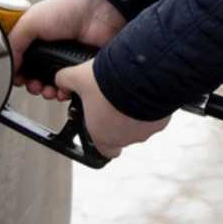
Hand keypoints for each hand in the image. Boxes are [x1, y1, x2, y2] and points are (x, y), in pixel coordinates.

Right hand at [8, 0, 125, 100]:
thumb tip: (8, 66)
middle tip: (33, 85)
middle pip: (34, 77)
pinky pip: (69, 87)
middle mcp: (48, 51)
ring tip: (47, 89)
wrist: (98, 12)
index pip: (19, 62)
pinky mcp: (79, 69)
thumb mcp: (30, 22)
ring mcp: (64, 60)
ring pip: (50, 85)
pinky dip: (64, 91)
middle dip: (32, 85)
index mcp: (34, 39)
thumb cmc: (66, 9)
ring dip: (46, 91)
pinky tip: (62, 89)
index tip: (17, 79)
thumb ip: (13, 43)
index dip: (16, 73)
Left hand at [54, 60, 169, 157]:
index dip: (100, 137)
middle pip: (121, 134)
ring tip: (129, 91)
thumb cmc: (108, 82)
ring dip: (135, 111)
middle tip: (113, 100)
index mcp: (103, 137)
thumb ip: (65, 81)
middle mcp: (126, 139)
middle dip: (118, 119)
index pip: (102, 149)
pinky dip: (150, 104)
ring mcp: (146, 131)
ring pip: (139, 124)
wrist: (141, 74)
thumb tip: (60, 80)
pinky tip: (144, 90)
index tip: (100, 124)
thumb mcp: (79, 77)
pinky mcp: (162, 120)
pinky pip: (155, 115)